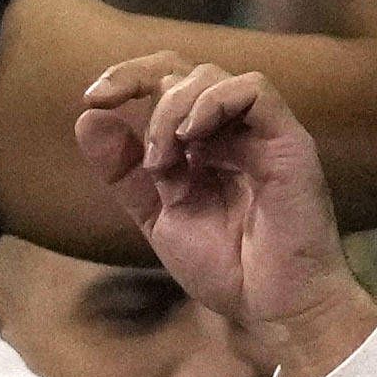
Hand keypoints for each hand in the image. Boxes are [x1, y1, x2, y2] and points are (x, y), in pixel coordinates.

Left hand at [73, 53, 364, 367]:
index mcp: (205, 143)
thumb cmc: (227, 267)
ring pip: (213, 75)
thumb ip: (125, 173)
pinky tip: (192, 139)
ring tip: (164, 161)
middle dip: (140, 81)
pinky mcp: (289, 139)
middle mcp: (234, 129)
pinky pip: (254, 90)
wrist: (273, 307)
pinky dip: (214, 102)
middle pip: (186, 69)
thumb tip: (87, 117)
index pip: (168, 81)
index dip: (129, 77)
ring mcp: (262, 131)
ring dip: (172, 109)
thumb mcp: (159, 217)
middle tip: (122, 125)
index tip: (93, 97)